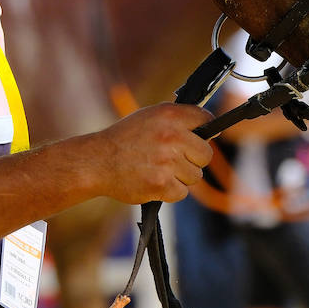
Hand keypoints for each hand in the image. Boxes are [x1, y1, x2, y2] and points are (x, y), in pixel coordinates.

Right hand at [89, 103, 213, 203]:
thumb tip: (212, 129)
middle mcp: (171, 136)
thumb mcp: (150, 117)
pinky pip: (181, 192)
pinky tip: (155, 182)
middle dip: (194, 159)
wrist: (96, 161)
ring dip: (181, 177)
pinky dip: (170, 191)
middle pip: (206, 154)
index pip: (206, 120)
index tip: (201, 137)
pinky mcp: (160, 184)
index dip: (207, 130)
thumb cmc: (125, 139)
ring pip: (195, 176)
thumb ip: (179, 119)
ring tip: (159, 170)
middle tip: (175, 160)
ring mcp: (167, 161)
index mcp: (170, 115)